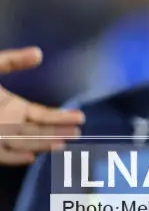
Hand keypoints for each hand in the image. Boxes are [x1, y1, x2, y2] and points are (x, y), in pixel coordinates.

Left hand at [0, 47, 83, 164]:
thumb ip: (13, 61)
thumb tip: (39, 53)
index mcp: (13, 106)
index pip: (42, 114)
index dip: (60, 116)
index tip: (79, 117)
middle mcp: (8, 122)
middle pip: (37, 130)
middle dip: (57, 132)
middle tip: (79, 134)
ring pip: (24, 142)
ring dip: (42, 144)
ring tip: (62, 144)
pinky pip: (2, 153)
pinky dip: (14, 156)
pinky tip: (30, 157)